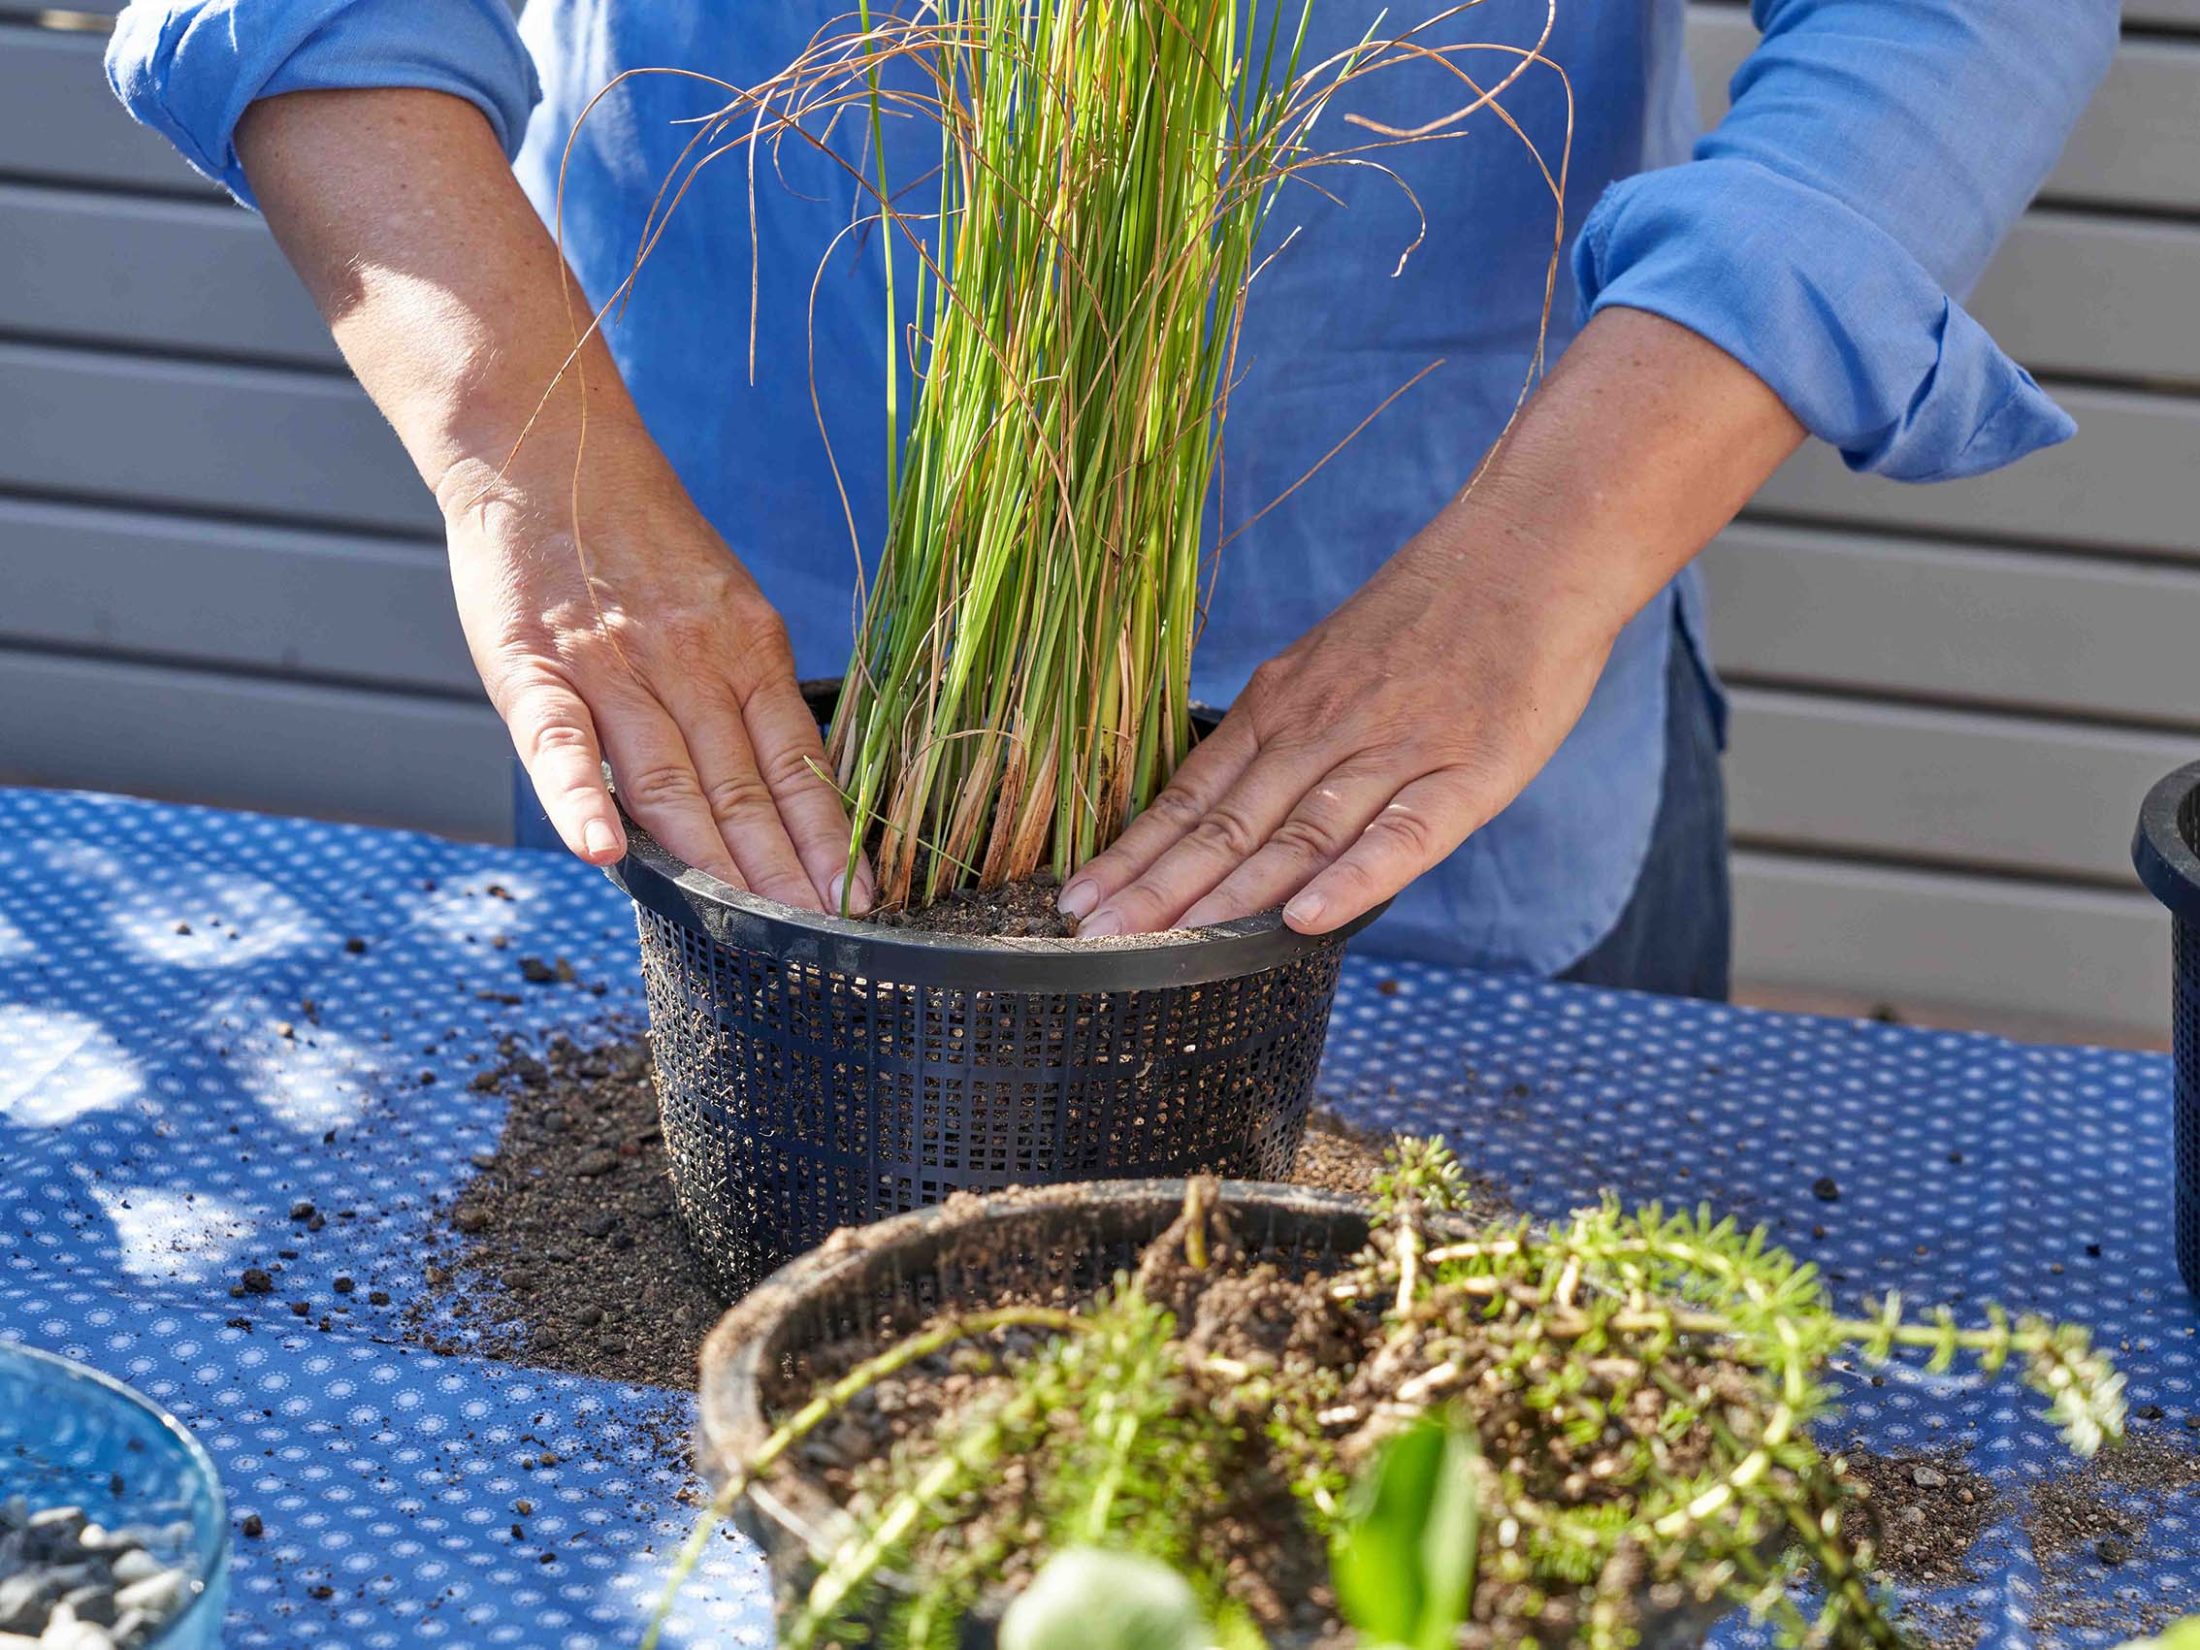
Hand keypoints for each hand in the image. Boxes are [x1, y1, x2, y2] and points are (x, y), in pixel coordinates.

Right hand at [439, 435, 867, 910]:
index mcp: (747, 650)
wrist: (549, 450)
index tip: (859, 900)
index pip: (797, 763)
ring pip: (670, 779)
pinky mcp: (533, 664)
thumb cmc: (640, 540)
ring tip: (751, 926)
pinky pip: (561, 741)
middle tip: (821, 939)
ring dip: (713, 862)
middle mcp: (690, 663)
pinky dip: (580, 797)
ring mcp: (612, 667)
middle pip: (743, 789)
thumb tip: (784, 788)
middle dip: (785, 874)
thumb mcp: (724, 603)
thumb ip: (746, 691)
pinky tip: (605, 852)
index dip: (828, 837)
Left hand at [1058, 307, 1806, 938]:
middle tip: (1083, 940)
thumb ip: (1288, 730)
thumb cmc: (1437, 609)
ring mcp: (1394, 750)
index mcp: (1284, 703)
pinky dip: (1353, 878)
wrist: (1533, 544)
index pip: (1191, 794)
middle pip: (1224, 825)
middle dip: (1151, 890)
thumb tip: (1232, 802)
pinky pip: (1403, 835)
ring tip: (1158, 948)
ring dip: (1221, 897)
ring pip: (1294, 837)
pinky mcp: (1470, 771)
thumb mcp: (1334, 660)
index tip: (1074, 902)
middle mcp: (1322, 729)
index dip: (1133, 854)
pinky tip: (1304, 920)